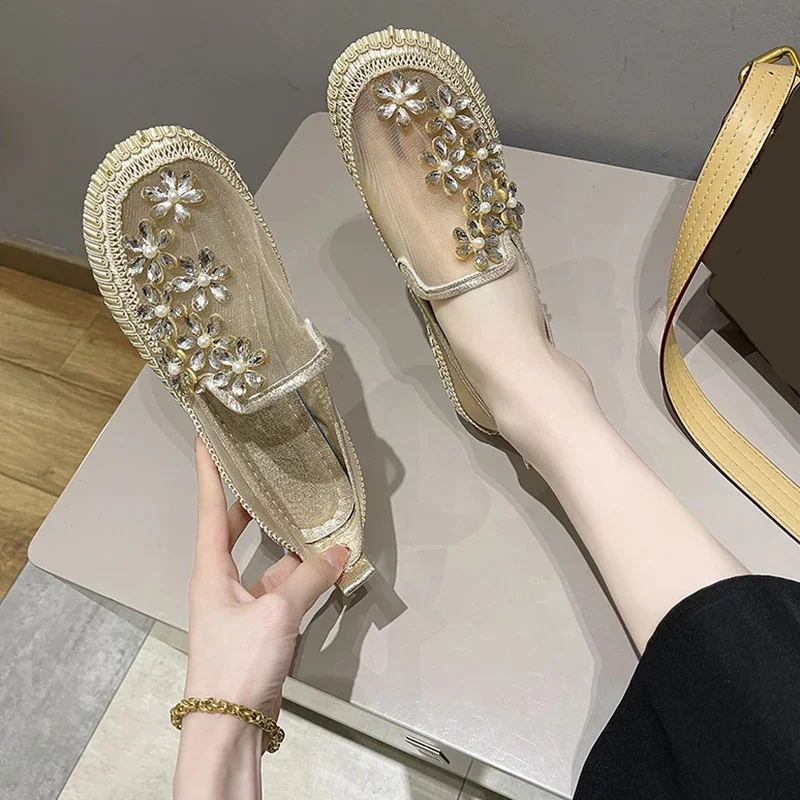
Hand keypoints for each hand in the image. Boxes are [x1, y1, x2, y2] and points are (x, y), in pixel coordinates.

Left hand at [184, 437, 349, 720]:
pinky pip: (281, 590)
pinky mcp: (258, 626)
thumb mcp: (276, 613)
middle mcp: (221, 582)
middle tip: (263, 471)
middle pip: (232, 529)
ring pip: (265, 562)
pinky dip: (302, 579)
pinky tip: (322, 570)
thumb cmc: (236, 665)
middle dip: (247, 500)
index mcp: (211, 570)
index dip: (208, 471)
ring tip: (311, 520)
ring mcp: (240, 605)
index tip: (206, 439)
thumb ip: (310, 579)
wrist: (230, 725)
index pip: (209, 507)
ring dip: (287, 546)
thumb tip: (337, 553)